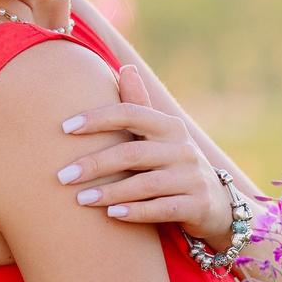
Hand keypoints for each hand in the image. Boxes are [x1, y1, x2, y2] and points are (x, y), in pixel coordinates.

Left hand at [55, 65, 231, 242]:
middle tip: (63, 176)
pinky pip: (162, 209)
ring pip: (145, 184)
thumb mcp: (162, 135)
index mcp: (170, 127)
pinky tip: (111, 215)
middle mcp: (183, 149)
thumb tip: (125, 67)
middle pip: (132, 152)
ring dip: (110, 192)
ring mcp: (192, 178)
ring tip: (81, 199)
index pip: (131, 114)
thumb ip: (140, 106)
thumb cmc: (176, 166)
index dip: (97, 119)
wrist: (218, 205)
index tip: (64, 127)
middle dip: (94, 164)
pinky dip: (136, 211)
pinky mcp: (198, 206)